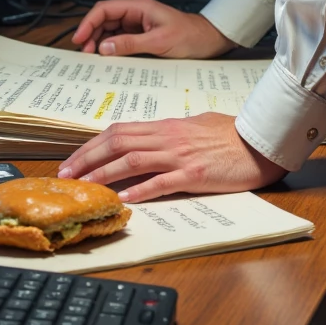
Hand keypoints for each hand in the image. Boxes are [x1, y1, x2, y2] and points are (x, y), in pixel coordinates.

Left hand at [57, 112, 285, 201]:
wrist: (259, 142)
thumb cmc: (230, 135)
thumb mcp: (194, 127)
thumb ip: (169, 135)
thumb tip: (148, 143)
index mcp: (166, 127)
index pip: (119, 131)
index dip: (91, 146)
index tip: (72, 160)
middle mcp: (168, 138)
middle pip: (117, 143)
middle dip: (87, 159)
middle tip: (65, 175)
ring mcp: (181, 156)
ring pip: (132, 160)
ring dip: (104, 174)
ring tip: (85, 187)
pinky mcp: (196, 174)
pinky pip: (163, 181)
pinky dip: (141, 189)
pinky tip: (125, 198)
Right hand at [71, 0, 231, 58]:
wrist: (208, 40)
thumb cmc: (189, 36)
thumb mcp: (159, 42)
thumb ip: (131, 44)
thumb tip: (105, 47)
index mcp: (138, 7)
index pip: (105, 9)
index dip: (88, 23)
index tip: (79, 39)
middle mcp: (136, 12)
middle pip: (104, 19)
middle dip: (91, 34)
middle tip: (85, 53)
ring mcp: (138, 23)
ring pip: (110, 29)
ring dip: (99, 42)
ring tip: (93, 58)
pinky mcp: (142, 34)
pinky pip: (120, 38)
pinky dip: (111, 47)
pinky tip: (107, 58)